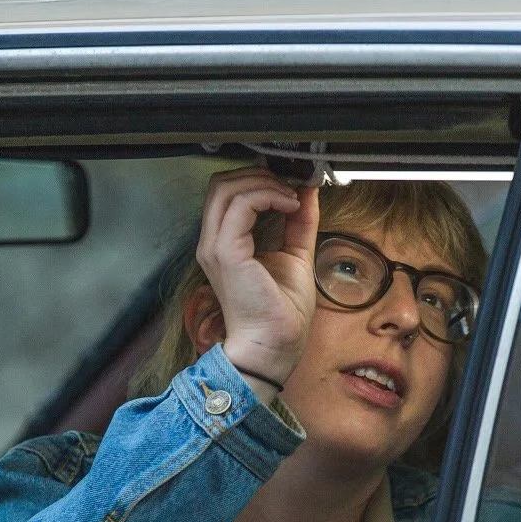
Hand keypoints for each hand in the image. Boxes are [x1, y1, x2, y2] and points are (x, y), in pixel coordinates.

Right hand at [196, 165, 318, 386]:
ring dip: (265, 183)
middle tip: (290, 184)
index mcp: (225, 243)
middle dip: (259, 175)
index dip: (258, 179)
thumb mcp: (295, 254)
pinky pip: (240, 205)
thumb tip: (307, 191)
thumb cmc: (281, 313)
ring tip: (291, 197)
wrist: (275, 346)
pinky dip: (268, 196)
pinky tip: (289, 206)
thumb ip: (299, 222)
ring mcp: (215, 246)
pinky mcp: (226, 252)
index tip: (290, 182)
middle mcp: (213, 242)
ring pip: (227, 188)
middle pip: (221, 184)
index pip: (227, 193)